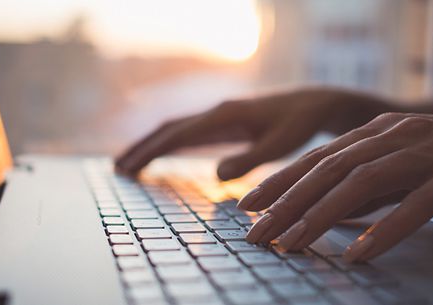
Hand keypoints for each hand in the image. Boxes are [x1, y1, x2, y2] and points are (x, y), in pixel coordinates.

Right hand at [115, 87, 390, 178]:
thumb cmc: (300, 124)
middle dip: (142, 148)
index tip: (129, 167)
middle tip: (118, 168)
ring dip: (152, 146)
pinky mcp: (225, 123)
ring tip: (130, 164)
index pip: (178, 134)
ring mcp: (219, 116)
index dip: (151, 151)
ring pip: (176, 129)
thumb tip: (216, 175)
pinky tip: (163, 155)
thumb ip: (251, 159)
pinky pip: (190, 133)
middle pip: (169, 129)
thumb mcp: (281, 144)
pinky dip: (170, 144)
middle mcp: (217, 112)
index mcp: (225, 116)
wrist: (314, 104)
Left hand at [239, 112, 432, 261]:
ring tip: (292, 243)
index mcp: (374, 132)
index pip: (316, 158)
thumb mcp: (396, 162)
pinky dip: (386, 229)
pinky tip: (360, 254)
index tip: (248, 205)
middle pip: (329, 169)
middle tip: (257, 231)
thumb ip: (363, 182)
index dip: (280, 181)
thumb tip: (323, 209)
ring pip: (362, 183)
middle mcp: (392, 136)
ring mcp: (424, 153)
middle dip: (288, 202)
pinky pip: (416, 204)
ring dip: (322, 215)